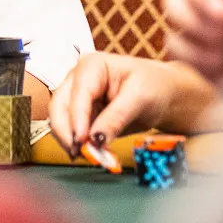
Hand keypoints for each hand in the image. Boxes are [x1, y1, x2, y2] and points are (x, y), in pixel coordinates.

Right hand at [49, 53, 221, 156]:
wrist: (162, 95)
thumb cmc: (154, 86)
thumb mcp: (139, 99)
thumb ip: (116, 118)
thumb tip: (95, 139)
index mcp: (91, 66)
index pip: (77, 93)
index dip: (76, 118)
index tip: (82, 140)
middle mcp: (77, 80)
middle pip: (59, 106)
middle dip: (66, 131)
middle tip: (79, 152)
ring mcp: (77, 98)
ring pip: (60, 120)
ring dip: (69, 139)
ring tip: (87, 156)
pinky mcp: (81, 115)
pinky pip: (71, 130)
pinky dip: (77, 143)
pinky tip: (88, 153)